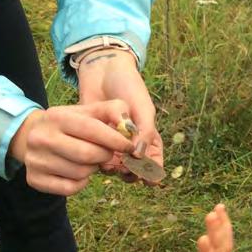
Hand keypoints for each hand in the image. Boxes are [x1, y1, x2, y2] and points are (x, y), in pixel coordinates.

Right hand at [8, 102, 133, 195]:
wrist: (32, 136)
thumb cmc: (71, 124)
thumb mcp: (89, 111)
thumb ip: (114, 111)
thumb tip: (131, 128)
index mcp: (57, 117)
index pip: (92, 130)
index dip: (116, 140)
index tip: (129, 147)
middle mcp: (42, 137)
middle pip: (88, 155)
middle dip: (105, 156)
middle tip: (106, 154)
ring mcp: (36, 160)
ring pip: (81, 173)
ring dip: (93, 169)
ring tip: (88, 160)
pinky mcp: (35, 179)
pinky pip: (70, 188)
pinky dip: (81, 183)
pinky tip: (77, 172)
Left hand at [76, 50, 162, 183]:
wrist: (102, 72)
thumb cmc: (129, 87)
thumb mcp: (143, 108)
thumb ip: (144, 132)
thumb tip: (140, 157)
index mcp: (149, 137)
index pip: (155, 163)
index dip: (152, 174)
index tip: (148, 178)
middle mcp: (132, 144)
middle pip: (136, 170)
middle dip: (131, 174)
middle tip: (126, 170)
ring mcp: (114, 143)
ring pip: (117, 168)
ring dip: (115, 170)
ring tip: (111, 165)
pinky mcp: (96, 140)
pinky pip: (99, 157)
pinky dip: (99, 160)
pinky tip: (98, 157)